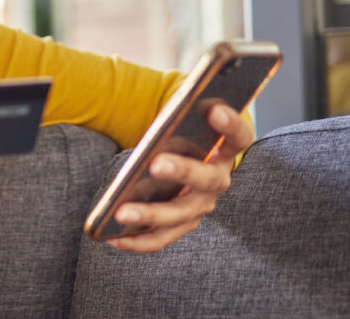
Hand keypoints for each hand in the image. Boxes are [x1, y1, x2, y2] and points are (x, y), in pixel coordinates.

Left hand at [107, 104, 252, 251]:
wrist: (183, 158)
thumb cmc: (181, 132)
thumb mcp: (181, 121)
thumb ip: (176, 121)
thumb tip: (155, 131)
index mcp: (224, 148)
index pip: (238, 135)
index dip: (230, 123)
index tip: (213, 109)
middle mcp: (217, 179)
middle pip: (207, 179)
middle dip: (182, 171)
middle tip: (156, 163)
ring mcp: (200, 205)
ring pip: (180, 214)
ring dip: (150, 214)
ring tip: (120, 212)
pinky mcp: (181, 224)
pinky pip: (160, 237)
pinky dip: (136, 239)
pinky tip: (111, 237)